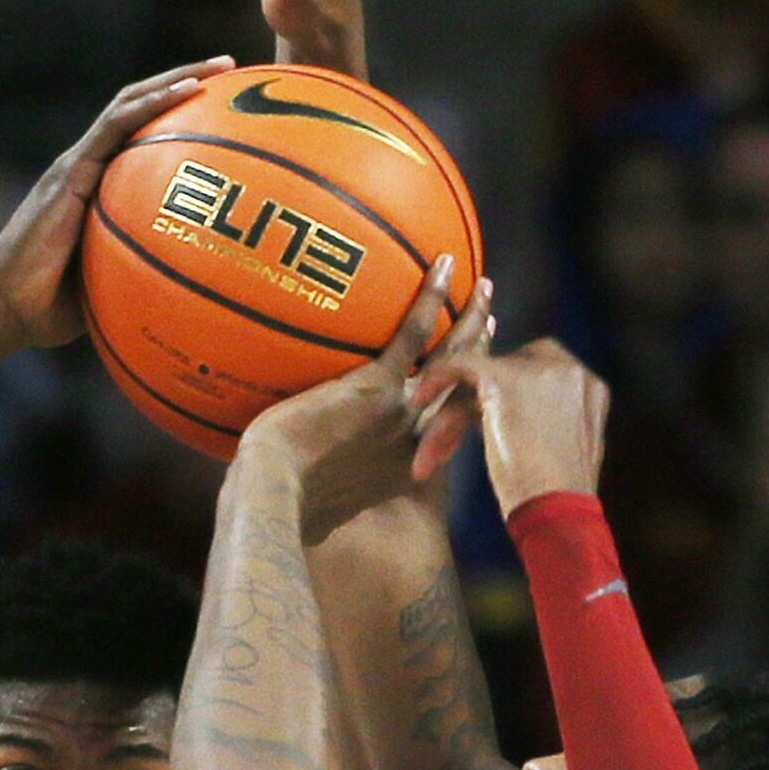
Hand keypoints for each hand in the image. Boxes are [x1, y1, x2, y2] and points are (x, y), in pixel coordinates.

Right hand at [0, 58, 237, 349]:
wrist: (6, 306)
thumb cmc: (52, 307)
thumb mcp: (111, 281)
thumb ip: (142, 267)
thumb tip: (194, 285)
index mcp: (93, 185)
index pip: (136, 133)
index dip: (173, 112)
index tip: (220, 104)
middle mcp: (86, 165)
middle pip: (138, 107)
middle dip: (185, 80)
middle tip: (228, 69)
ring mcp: (77, 164)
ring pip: (130, 104)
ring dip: (177, 79)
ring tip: (220, 68)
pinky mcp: (72, 171)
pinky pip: (116, 126)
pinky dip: (153, 103)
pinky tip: (188, 91)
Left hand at [239, 260, 490, 539]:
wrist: (278, 494)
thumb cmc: (281, 504)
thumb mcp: (317, 501)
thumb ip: (323, 483)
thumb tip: (299, 477)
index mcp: (406, 462)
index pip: (444, 420)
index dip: (463, 392)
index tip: (473, 369)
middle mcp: (414, 435)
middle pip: (461, 384)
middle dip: (479, 351)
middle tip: (490, 317)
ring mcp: (401, 408)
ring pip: (451, 355)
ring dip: (470, 318)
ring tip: (482, 285)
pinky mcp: (375, 386)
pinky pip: (413, 334)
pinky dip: (431, 298)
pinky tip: (441, 265)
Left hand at [413, 339, 610, 515]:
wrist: (558, 509)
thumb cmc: (556, 496)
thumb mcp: (558, 447)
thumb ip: (543, 421)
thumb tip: (502, 413)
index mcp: (586, 386)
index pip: (533, 373)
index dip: (498, 396)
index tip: (473, 424)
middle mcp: (568, 367)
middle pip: (504, 373)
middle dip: (469, 406)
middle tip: (445, 442)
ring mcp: (539, 369)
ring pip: (481, 379)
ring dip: (451, 416)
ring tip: (430, 456)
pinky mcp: (506, 378)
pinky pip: (463, 365)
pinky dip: (439, 379)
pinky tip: (421, 399)